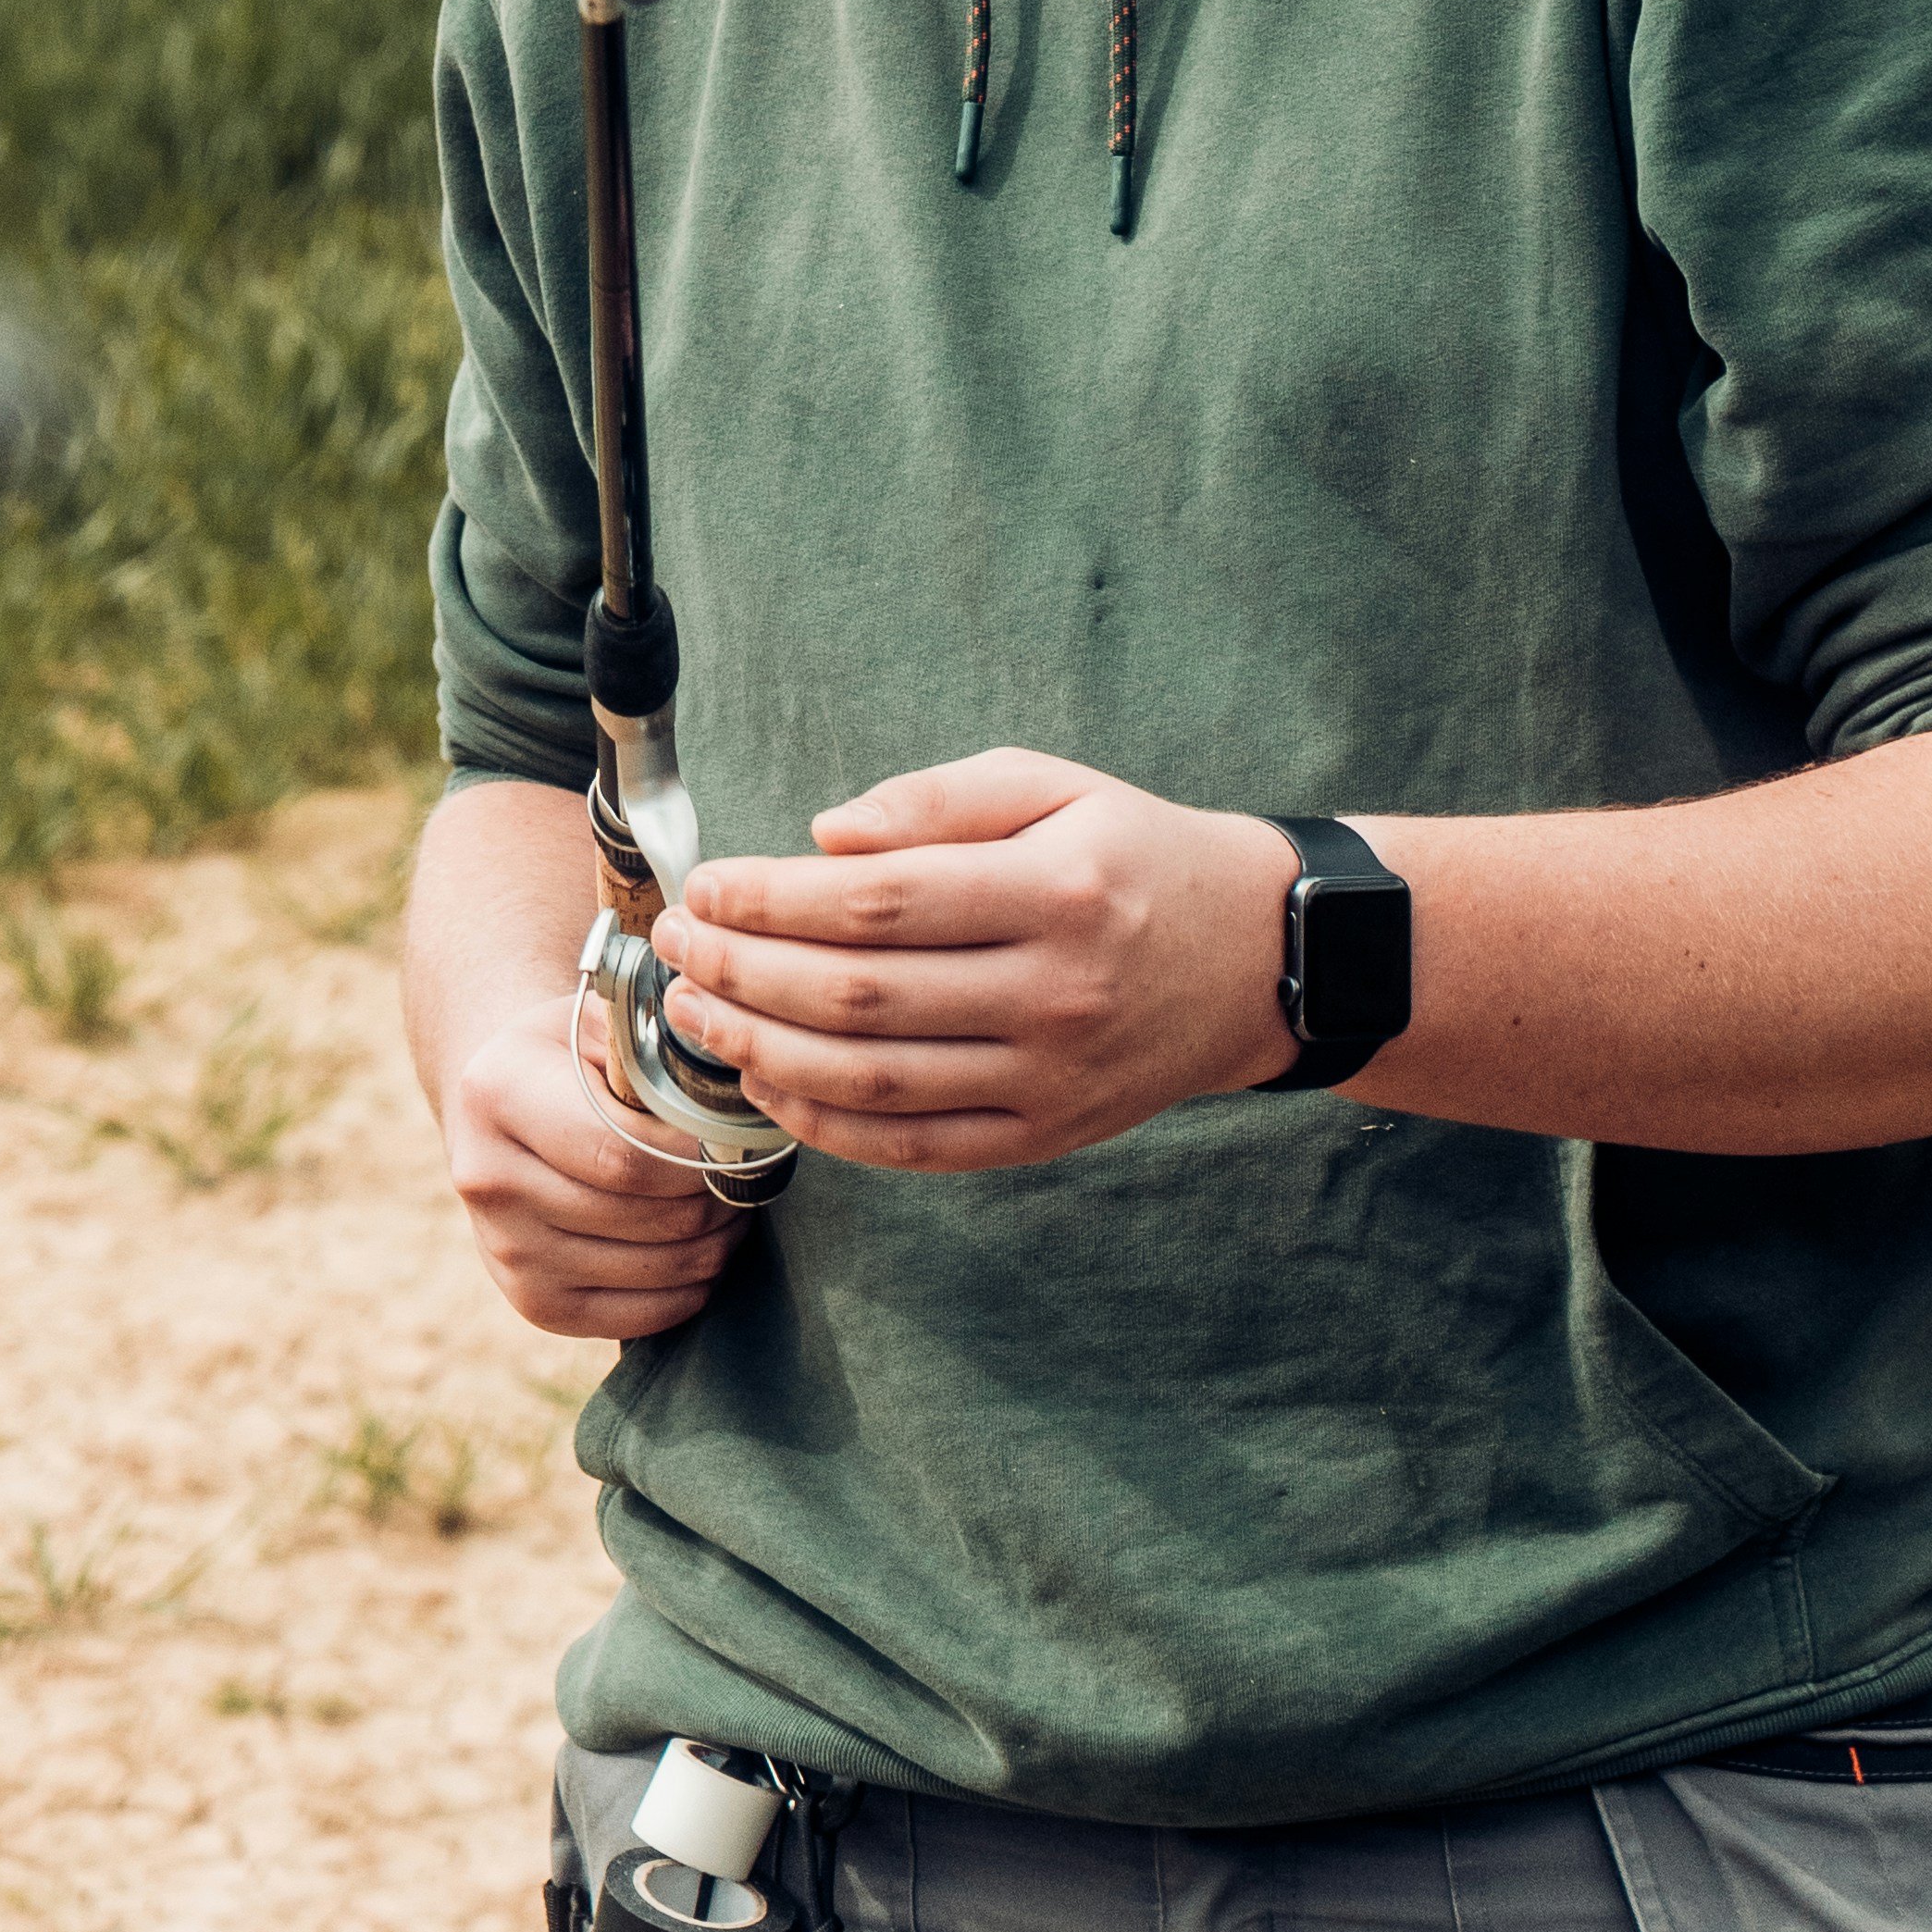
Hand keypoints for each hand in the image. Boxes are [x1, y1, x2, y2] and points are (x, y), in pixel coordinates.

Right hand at [441, 998, 743, 1335]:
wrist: (500, 1107)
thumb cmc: (570, 1054)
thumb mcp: (600, 1019)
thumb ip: (656, 1041)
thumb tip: (732, 1076)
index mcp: (499, 1094)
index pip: (623, 1152)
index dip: (697, 1155)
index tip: (743, 1139)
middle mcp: (489, 1180)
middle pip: (642, 1213)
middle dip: (717, 1196)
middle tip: (755, 1173)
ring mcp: (506, 1251)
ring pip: (652, 1267)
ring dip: (715, 1241)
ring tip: (736, 1204)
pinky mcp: (534, 1303)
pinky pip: (640, 1317)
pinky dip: (692, 1288)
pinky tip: (705, 1246)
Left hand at [655, 750, 1296, 1171]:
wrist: (1253, 959)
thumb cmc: (1136, 855)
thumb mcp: (1055, 784)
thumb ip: (937, 800)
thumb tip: (825, 839)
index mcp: (1057, 890)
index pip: (878, 902)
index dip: (771, 899)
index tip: (708, 886)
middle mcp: (1054, 993)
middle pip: (860, 997)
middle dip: (743, 972)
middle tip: (678, 946)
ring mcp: (1050, 1077)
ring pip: (873, 1083)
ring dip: (763, 1052)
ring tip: (697, 1013)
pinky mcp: (1043, 1136)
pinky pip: (913, 1148)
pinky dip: (826, 1125)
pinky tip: (769, 1084)